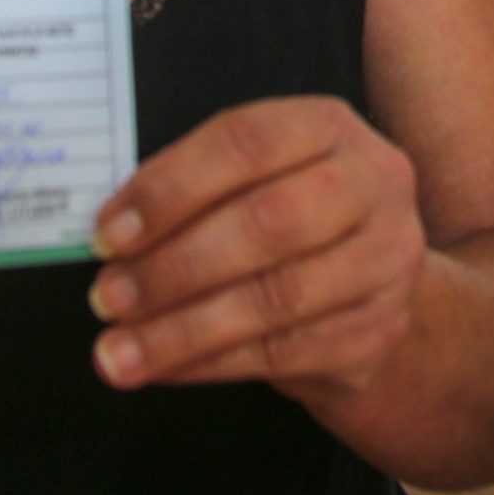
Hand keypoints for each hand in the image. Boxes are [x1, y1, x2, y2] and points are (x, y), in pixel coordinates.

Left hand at [88, 97, 427, 405]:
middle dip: (173, 267)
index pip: (246, 143)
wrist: (377, 285)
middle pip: (268, 222)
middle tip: (107, 298)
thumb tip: (113, 233)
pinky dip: (210, 364)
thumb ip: (199, 189)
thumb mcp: (260, 176)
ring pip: (276, 299)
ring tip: (118, 350)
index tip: (108, 234)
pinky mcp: (379, 328)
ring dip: (182, 330)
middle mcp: (374, 183)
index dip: (170, 187)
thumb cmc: (293, 218)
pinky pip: (284, 352)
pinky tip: (164, 368)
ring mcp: (386, 259)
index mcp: (330, 126)